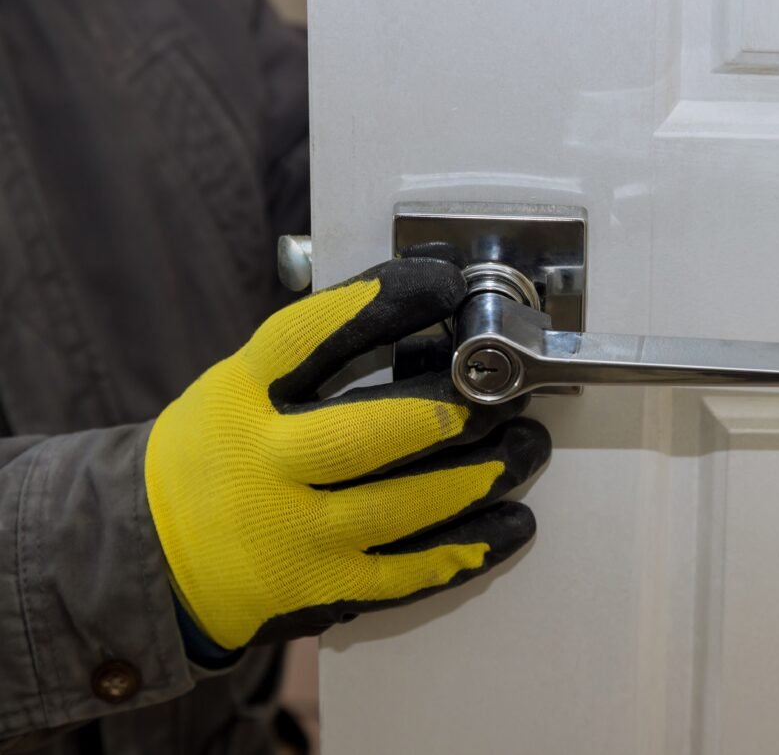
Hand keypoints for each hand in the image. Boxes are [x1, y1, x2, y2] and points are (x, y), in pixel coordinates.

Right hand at [144, 251, 549, 651]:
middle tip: (506, 391)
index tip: (448, 284)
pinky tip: (515, 522)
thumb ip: (313, 356)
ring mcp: (293, 536)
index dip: (386, 302)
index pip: (313, 336)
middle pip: (370, 431)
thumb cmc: (217, 455)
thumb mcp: (236, 388)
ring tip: (530, 446)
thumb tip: (419, 308)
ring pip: (405, 505)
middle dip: (452, 408)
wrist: (149, 558)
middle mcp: (263, 466)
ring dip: (482, 474)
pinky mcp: (321, 593)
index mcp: (239, 398)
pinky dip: (472, 548)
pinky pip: (409, 573)